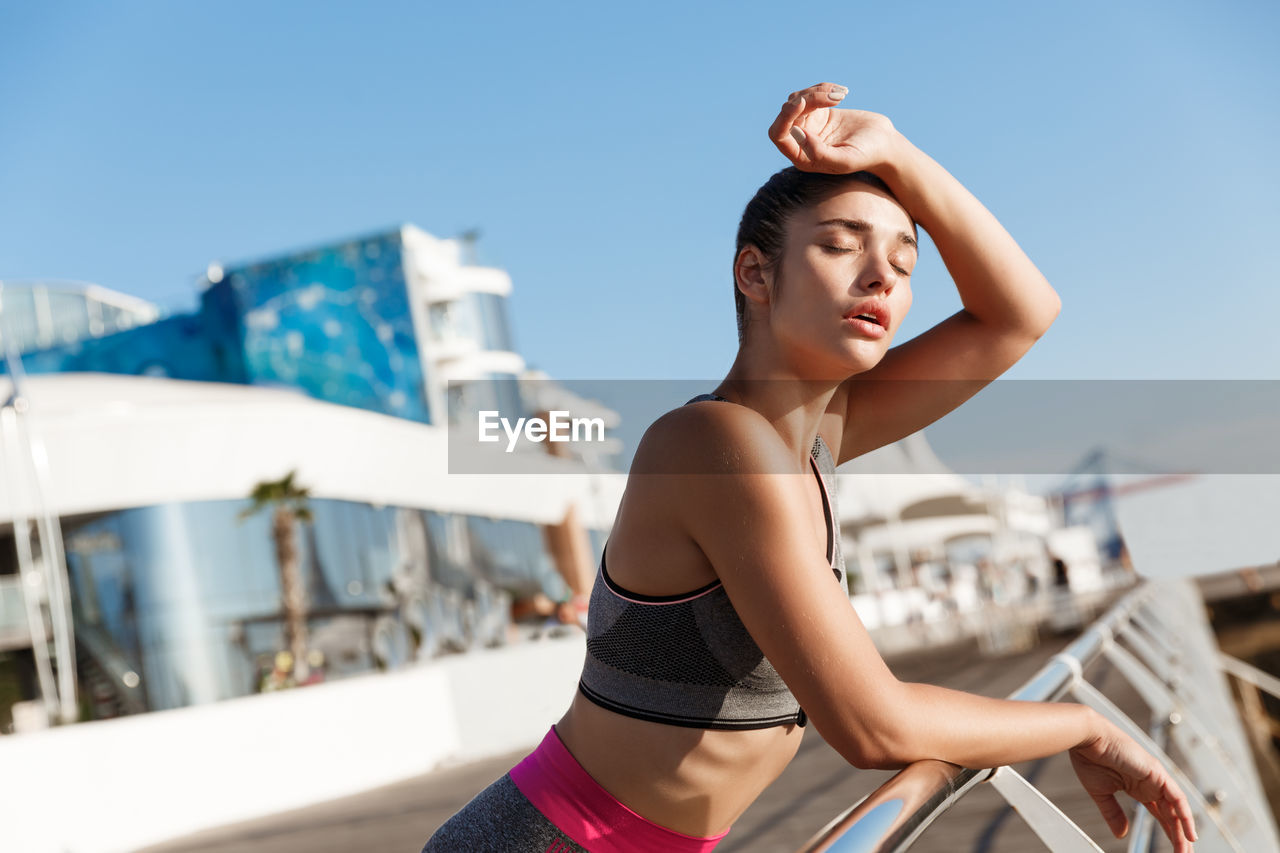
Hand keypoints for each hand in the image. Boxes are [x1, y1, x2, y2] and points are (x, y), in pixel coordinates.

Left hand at [768, 83, 900, 174]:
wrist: (883, 142)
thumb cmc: (865, 155)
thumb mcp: (844, 160)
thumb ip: (818, 153)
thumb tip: (796, 133)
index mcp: (802, 157)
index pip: (779, 135)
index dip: (785, 117)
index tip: (803, 102)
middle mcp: (800, 141)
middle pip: (789, 112)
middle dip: (809, 99)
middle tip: (835, 98)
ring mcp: (808, 125)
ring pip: (798, 99)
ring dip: (818, 92)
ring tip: (841, 95)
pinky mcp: (817, 111)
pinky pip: (810, 93)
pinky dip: (824, 88)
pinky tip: (842, 93)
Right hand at [1068, 721, 1197, 850]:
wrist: (1086, 738)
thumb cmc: (1089, 758)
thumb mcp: (1101, 793)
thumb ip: (1113, 814)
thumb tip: (1121, 834)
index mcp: (1138, 787)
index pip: (1160, 813)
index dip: (1168, 831)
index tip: (1173, 848)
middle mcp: (1151, 783)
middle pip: (1171, 814)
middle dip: (1178, 835)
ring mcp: (1156, 778)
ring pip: (1177, 809)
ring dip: (1183, 831)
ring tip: (1187, 850)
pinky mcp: (1157, 773)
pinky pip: (1178, 798)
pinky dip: (1186, 816)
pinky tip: (1189, 834)